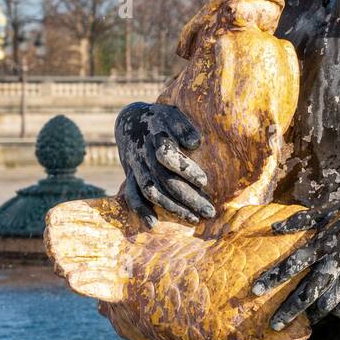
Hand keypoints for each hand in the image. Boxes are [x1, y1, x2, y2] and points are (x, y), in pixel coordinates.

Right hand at [114, 102, 214, 228]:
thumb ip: (182, 127)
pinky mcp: (131, 177)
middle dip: (188, 197)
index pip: (167, 156)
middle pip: (164, 180)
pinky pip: (132, 195)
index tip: (204, 181)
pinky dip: (140, 210)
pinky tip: (153, 225)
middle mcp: (144, 155)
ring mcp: (136, 168)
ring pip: (151, 191)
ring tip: (193, 219)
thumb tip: (195, 143)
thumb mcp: (171, 114)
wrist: (130, 122)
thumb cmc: (159, 119)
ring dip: (171, 207)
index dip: (185, 169)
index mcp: (155, 138)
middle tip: (209, 211)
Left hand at [252, 195, 339, 329]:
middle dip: (288, 311)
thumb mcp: (327, 210)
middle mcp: (333, 261)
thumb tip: (273, 228)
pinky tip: (333, 312)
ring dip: (313, 314)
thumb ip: (299, 221)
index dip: (272, 278)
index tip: (255, 290)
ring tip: (303, 321)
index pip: (291, 264)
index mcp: (321, 243)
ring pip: (326, 303)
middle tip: (273, 325)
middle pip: (306, 292)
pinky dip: (339, 310)